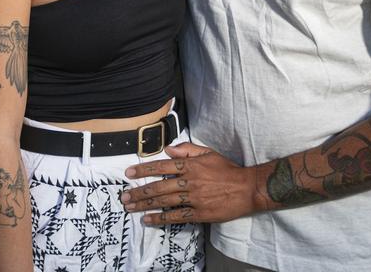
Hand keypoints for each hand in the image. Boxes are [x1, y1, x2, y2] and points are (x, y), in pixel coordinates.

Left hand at [121, 141, 257, 223]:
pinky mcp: (199, 213)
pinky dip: (161, 219)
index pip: (162, 166)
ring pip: (164, 202)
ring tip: (130, 207)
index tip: (129, 173)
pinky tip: (148, 220)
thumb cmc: (227, 169)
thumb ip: (188, 149)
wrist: (246, 188)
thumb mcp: (208, 152)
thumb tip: (168, 149)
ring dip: (145, 205)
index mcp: (191, 165)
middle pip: (159, 186)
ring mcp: (193, 198)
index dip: (144, 170)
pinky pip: (176, 217)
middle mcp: (189, 181)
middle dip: (139, 191)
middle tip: (124, 196)